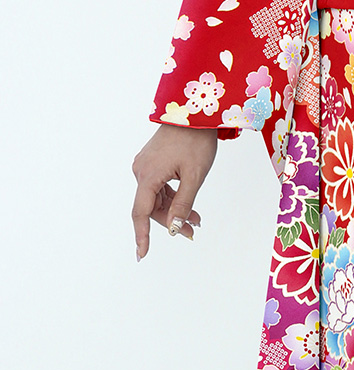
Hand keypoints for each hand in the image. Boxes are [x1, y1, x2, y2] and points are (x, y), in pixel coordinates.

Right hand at [132, 124, 217, 259]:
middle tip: (193, 233)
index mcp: (148, 175)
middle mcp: (141, 172)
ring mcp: (146, 167)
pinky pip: (160, 189)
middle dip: (172, 223)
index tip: (142, 254)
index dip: (142, 235)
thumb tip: (175, 229)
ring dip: (176, 212)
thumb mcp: (194, 177)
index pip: (141, 213)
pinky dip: (175, 200)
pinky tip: (191, 210)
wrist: (194, 115)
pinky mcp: (153, 164)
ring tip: (197, 222)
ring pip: (158, 200)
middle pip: (152, 208)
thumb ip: (183, 204)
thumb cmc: (196, 143)